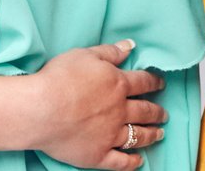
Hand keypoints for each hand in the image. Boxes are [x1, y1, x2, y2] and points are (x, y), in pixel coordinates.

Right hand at [26, 40, 167, 169]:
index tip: (161, 85)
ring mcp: (110, 135)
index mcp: (118, 85)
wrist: (40, 110)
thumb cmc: (59, 79)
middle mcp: (119, 111)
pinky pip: (119, 161)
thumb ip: (110, 52)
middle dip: (157, 112)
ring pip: (138, 135)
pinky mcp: (97, 155)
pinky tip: (139, 161)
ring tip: (159, 134)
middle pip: (145, 111)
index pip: (144, 82)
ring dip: (151, 135)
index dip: (155, 83)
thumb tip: (130, 45)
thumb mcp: (85, 55)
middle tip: (164, 114)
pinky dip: (131, 162)